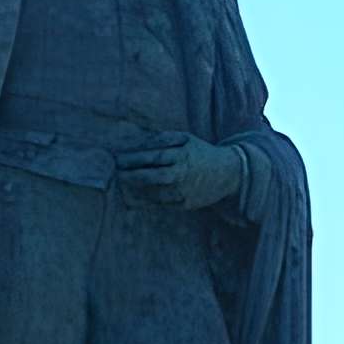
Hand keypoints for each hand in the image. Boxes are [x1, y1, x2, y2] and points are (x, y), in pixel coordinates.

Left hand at [116, 133, 243, 210]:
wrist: (227, 173)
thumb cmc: (199, 153)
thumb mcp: (185, 139)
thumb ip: (163, 140)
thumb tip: (136, 140)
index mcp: (183, 154)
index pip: (155, 156)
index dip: (135, 158)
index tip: (118, 158)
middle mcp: (184, 173)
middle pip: (155, 175)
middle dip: (133, 175)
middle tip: (117, 174)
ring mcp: (185, 190)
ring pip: (157, 192)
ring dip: (137, 190)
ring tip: (122, 186)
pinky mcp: (186, 204)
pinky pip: (162, 204)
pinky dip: (146, 202)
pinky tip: (133, 199)